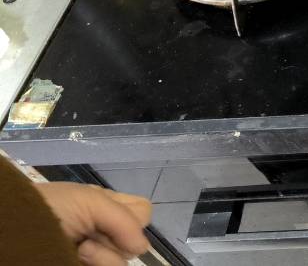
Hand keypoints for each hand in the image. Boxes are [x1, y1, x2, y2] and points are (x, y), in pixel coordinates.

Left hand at [35, 182, 151, 265]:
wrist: (13, 233)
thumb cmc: (49, 209)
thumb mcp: (90, 200)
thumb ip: (125, 218)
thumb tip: (141, 248)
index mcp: (106, 208)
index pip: (142, 213)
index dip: (133, 217)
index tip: (111, 217)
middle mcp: (105, 233)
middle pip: (136, 239)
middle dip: (117, 235)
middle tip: (90, 234)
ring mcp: (97, 256)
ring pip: (124, 261)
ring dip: (105, 255)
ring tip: (80, 250)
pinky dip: (101, 264)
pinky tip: (79, 260)